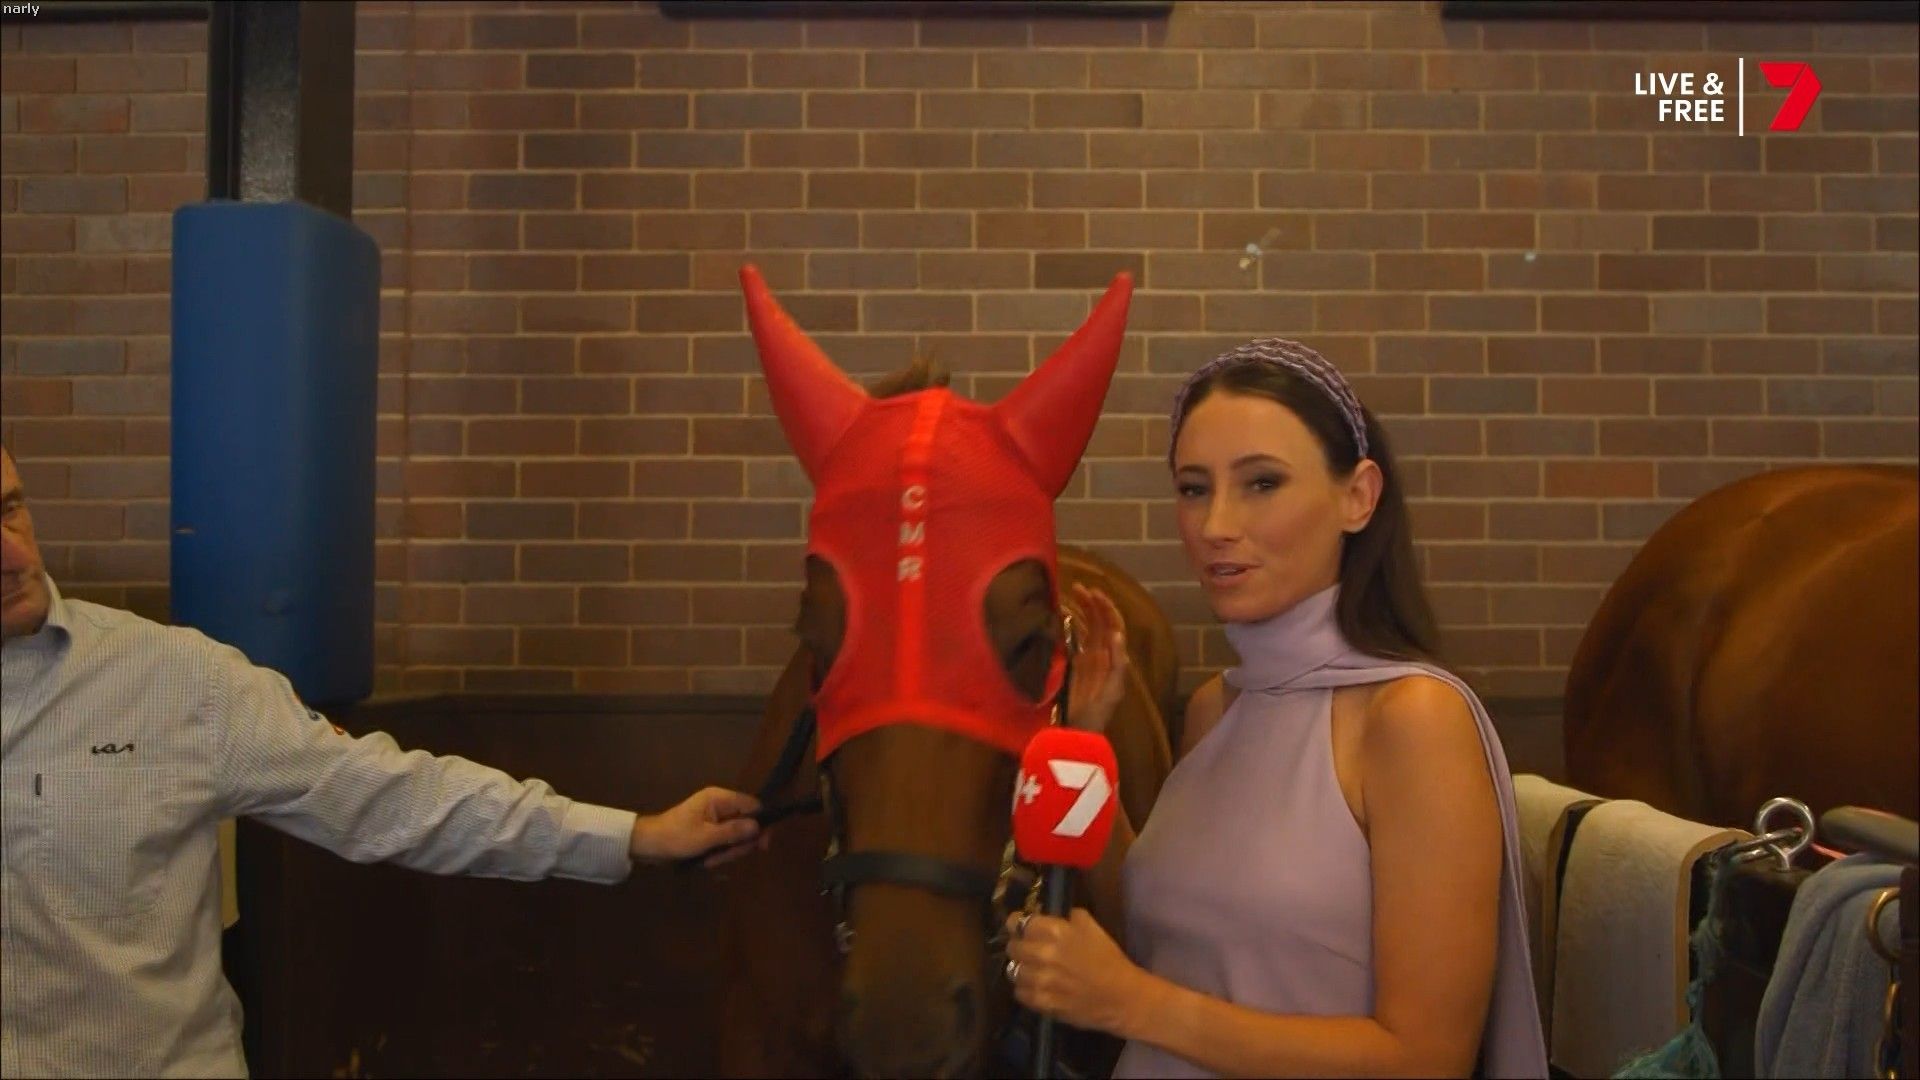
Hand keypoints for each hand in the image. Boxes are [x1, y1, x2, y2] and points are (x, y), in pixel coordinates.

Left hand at [631, 786, 761, 867]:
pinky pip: (724, 840)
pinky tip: (707, 861)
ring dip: (726, 852)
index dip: (761, 825)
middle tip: (725, 858)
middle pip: (746, 823)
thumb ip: (734, 831)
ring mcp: (714, 818)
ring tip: (709, 861)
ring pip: (735, 835)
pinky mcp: (709, 830)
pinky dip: (719, 852)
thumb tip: (759, 826)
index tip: (761, 846)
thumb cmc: (675, 837)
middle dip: (738, 844)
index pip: (753, 805)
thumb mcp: (706, 837)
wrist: (647, 844)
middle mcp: (719, 804)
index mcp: (719, 798)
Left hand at [1003, 907, 1150, 1036]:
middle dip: (1018, 947)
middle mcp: (1043, 953)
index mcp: (1055, 931)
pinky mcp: (1042, 1003)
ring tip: (1031, 970)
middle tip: (1027, 950)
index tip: (1019, 927)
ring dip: (1021, 969)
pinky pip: (1019, 993)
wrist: (1122, 997)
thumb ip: (1070, 918)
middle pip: (1012, 947)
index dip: (1016, 924)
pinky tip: (1037, 987)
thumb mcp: (1092, 928)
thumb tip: (1051, 917)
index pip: (1018, 923)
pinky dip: (1025, 989)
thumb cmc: (1109, 960)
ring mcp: (1040, 980)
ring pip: (1013, 971)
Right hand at [1064, 583, 1127, 733]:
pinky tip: (1063, 614)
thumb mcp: (1112, 690)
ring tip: (1073, 593)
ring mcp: (1087, 657)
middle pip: (1100, 622)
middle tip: (1078, 588)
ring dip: (1083, 609)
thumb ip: (1117, 665)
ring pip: (1088, 626)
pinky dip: (1070, 623)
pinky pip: (1074, 637)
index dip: (1106, 608)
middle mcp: (1102, 654)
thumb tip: (1116, 634)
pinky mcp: (1073, 663)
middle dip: (1092, 603)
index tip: (1093, 593)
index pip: (1112, 625)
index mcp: (1113, 657)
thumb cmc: (1097, 713)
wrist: (1078, 731)